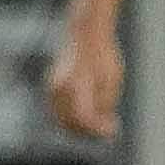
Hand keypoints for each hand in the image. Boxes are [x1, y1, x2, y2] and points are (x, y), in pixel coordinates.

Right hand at [45, 20, 123, 140]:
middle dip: (90, 130)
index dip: (98, 129)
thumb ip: (105, 106)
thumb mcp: (111, 82)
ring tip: (102, 119)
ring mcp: (52, 89)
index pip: (84, 118)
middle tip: (109, 126)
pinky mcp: (51, 89)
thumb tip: (104, 127)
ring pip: (63, 119)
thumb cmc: (103, 57)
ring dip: (81, 126)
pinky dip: (73, 117)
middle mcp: (59, 88)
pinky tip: (90, 113)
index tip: (113, 129)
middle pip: (71, 122)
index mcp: (75, 84)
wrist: (87, 35)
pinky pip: (59, 111)